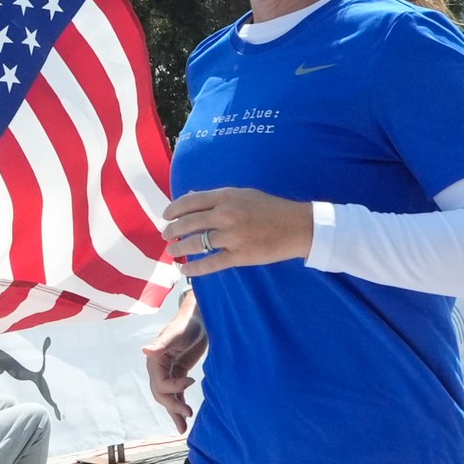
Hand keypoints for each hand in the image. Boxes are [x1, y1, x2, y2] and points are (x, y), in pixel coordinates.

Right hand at [142, 306, 207, 434]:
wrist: (199, 319)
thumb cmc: (186, 324)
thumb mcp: (174, 333)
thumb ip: (160, 344)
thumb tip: (145, 350)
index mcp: (155, 360)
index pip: (160, 383)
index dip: (174, 388)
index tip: (190, 381)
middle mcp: (159, 368)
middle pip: (162, 394)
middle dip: (173, 406)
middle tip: (188, 414)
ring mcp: (169, 372)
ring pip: (168, 397)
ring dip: (175, 412)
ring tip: (183, 428)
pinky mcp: (179, 373)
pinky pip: (177, 394)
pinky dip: (180, 404)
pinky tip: (186, 417)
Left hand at [162, 187, 312, 274]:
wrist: (297, 226)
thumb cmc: (270, 208)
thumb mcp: (243, 194)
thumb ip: (216, 197)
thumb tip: (190, 197)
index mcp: (226, 196)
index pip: (190, 202)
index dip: (173, 209)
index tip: (166, 216)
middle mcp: (225, 215)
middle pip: (188, 223)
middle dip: (172, 230)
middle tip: (166, 235)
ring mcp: (231, 236)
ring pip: (195, 243)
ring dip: (178, 248)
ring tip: (172, 251)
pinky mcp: (239, 256)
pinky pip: (209, 263)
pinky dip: (193, 267)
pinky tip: (184, 268)